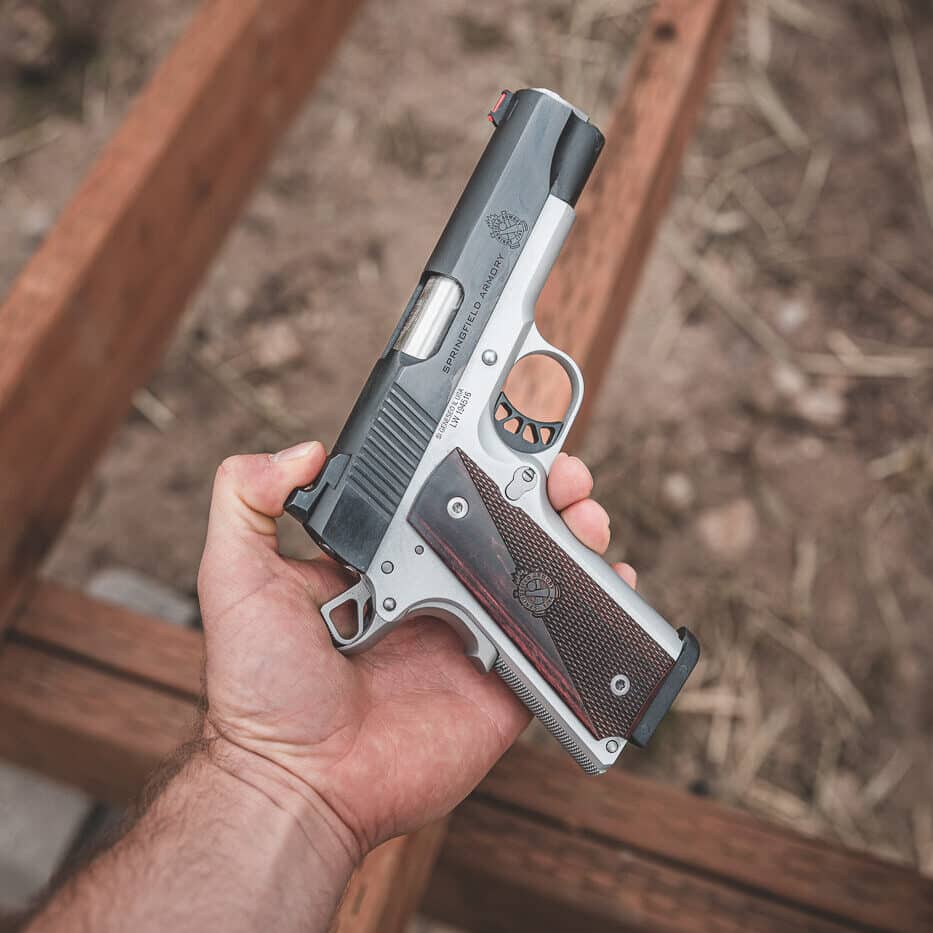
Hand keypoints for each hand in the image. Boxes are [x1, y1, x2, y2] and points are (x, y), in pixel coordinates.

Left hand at [197, 441, 635, 864]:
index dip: (470, 460)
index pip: (436, 495)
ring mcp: (470, 633)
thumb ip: (247, 501)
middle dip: (536, 487)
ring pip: (535, 570)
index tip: (496, 429)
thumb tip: (297, 449)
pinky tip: (611, 575)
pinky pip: (557, 638)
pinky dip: (591, 606)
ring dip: (569, 531)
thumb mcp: (236, 579)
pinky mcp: (503, 679)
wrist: (303, 782)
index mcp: (382, 561)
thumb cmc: (263, 689)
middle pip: (498, 525)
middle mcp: (430, 589)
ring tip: (582, 507)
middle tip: (557, 468)